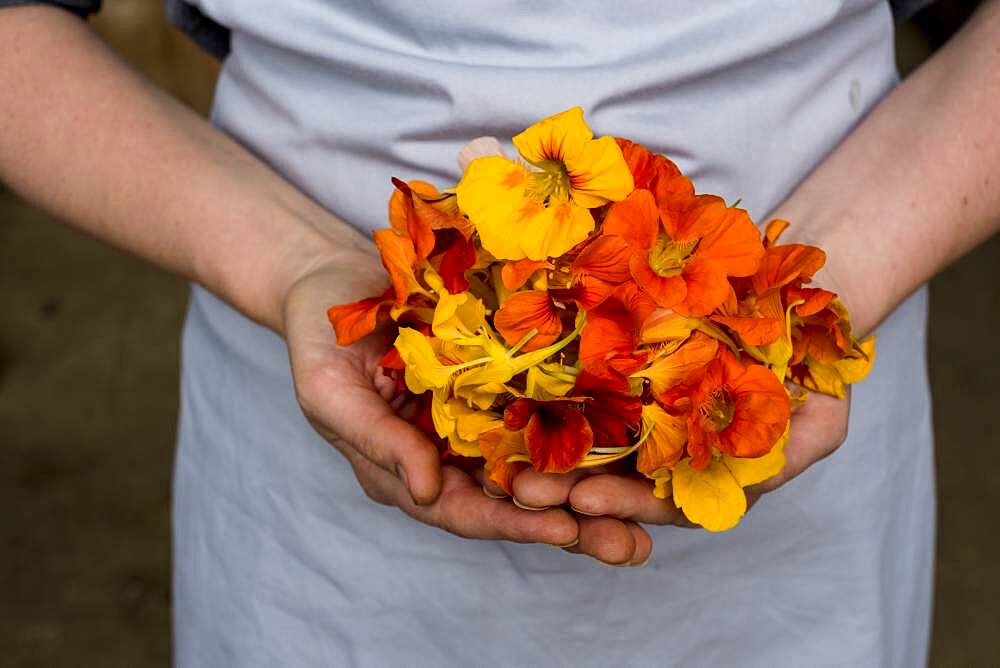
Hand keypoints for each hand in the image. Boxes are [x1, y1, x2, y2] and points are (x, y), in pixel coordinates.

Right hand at [282, 253, 650, 558]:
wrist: (335, 278)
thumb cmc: (321, 339)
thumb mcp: (330, 393)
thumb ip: (378, 443)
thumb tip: (429, 492)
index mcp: (406, 471)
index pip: (466, 511)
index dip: (515, 526)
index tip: (566, 532)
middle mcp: (450, 457)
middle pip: (514, 503)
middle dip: (571, 525)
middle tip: (630, 546)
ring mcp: (476, 421)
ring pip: (537, 466)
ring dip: (588, 490)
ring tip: (643, 513)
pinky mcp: (497, 385)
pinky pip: (541, 415)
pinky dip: (580, 434)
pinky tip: (626, 443)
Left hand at [508, 389, 849, 538]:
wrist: (790, 300)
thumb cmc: (812, 363)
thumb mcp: (821, 418)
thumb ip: (790, 456)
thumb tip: (763, 477)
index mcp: (711, 475)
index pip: (663, 503)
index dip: (625, 504)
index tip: (585, 500)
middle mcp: (671, 455)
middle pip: (615, 483)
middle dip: (567, 490)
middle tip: (524, 489)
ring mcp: (647, 418)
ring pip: (592, 447)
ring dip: (551, 457)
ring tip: (507, 463)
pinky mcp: (626, 379)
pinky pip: (587, 399)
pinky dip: (556, 410)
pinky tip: (520, 410)